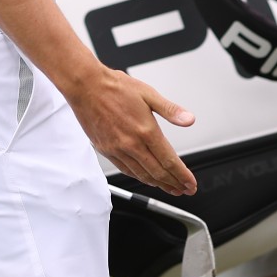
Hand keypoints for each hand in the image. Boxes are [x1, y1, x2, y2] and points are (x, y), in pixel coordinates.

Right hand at [61, 64, 196, 195]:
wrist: (86, 86)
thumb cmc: (114, 87)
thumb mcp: (148, 94)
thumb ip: (170, 110)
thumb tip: (189, 119)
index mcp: (145, 130)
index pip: (169, 160)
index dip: (182, 175)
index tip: (190, 183)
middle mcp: (131, 144)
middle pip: (157, 172)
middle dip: (174, 184)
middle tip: (184, 190)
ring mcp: (117, 149)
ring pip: (141, 174)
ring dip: (158, 184)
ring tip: (169, 188)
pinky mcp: (106, 150)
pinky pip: (125, 169)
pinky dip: (138, 177)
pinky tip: (145, 177)